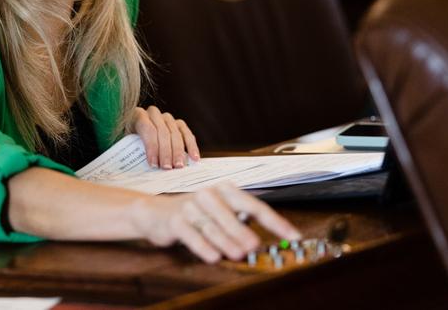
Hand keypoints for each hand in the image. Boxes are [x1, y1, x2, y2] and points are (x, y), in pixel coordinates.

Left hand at [130, 106, 198, 168]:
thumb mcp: (124, 145)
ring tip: (178, 166)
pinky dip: (191, 146)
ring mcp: (167, 118)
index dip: (151, 146)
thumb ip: (133, 151)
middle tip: (167, 167)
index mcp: (137, 116)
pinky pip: (187, 133)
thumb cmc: (129, 144)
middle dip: (165, 151)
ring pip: (175, 133)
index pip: (147, 128)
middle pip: (162, 131)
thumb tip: (141, 167)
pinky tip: (194, 158)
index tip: (153, 164)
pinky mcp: (178, 124)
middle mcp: (153, 114)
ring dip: (177, 151)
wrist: (135, 137)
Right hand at [132, 182, 300, 262]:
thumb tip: (262, 241)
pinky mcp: (175, 220)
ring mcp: (191, 206)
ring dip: (226, 241)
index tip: (293, 235)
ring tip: (238, 254)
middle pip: (232, 215)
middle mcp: (209, 195)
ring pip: (212, 226)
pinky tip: (213, 256)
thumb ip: (239, 223)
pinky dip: (203, 246)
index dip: (275, 222)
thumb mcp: (218, 214)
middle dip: (244, 231)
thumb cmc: (193, 214)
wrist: (155, 213)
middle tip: (256, 246)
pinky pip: (192, 235)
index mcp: (225, 191)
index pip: (255, 206)